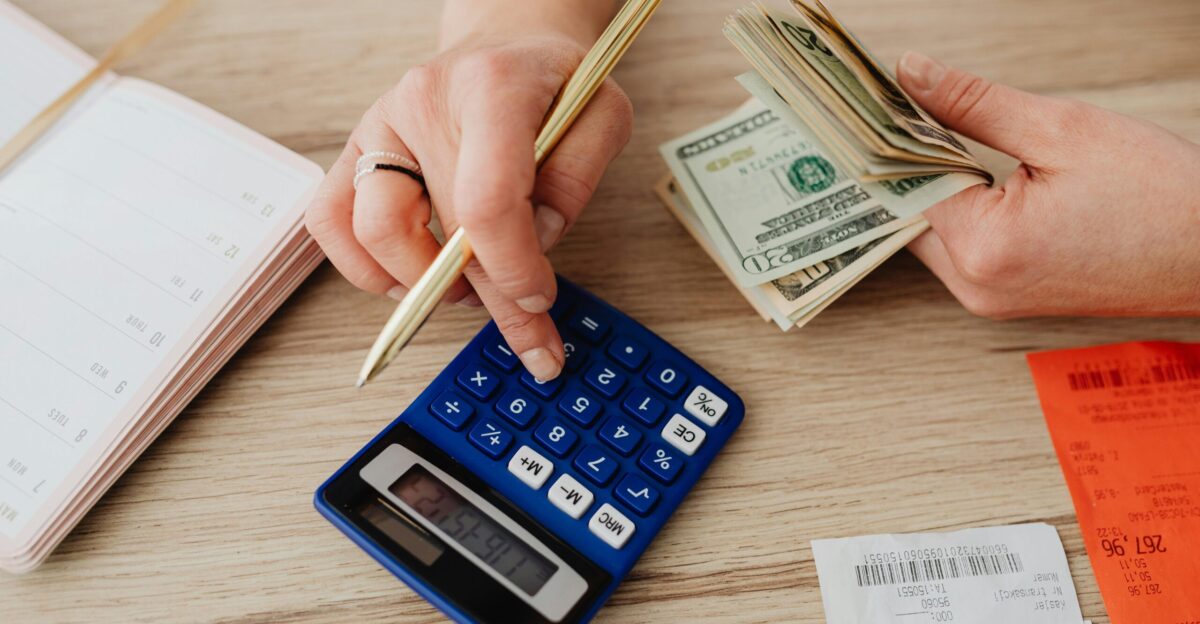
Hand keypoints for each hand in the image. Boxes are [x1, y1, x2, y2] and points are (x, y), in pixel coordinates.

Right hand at [305, 3, 631, 379]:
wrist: (507, 45)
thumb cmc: (553, 83)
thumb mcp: (602, 116)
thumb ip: (578, 179)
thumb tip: (535, 243)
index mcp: (491, 88)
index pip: (488, 199)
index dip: (513, 268)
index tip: (538, 299)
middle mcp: (423, 103)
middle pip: (442, 229)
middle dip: (491, 299)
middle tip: (529, 335)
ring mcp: (381, 125)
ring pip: (373, 232)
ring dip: (423, 284)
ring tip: (469, 289)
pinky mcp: (357, 150)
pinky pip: (330, 221)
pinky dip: (365, 267)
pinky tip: (411, 278)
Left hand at [897, 51, 1199, 317]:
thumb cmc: (1158, 194)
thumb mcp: (1061, 129)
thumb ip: (973, 103)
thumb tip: (911, 75)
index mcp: (983, 250)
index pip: (906, 183)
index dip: (894, 135)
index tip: (881, 99)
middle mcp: (975, 287)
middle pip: (910, 213)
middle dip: (910, 160)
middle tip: (902, 108)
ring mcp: (989, 299)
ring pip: (932, 231)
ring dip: (936, 184)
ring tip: (942, 133)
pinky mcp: (1005, 298)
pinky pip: (960, 247)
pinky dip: (961, 209)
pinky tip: (973, 172)